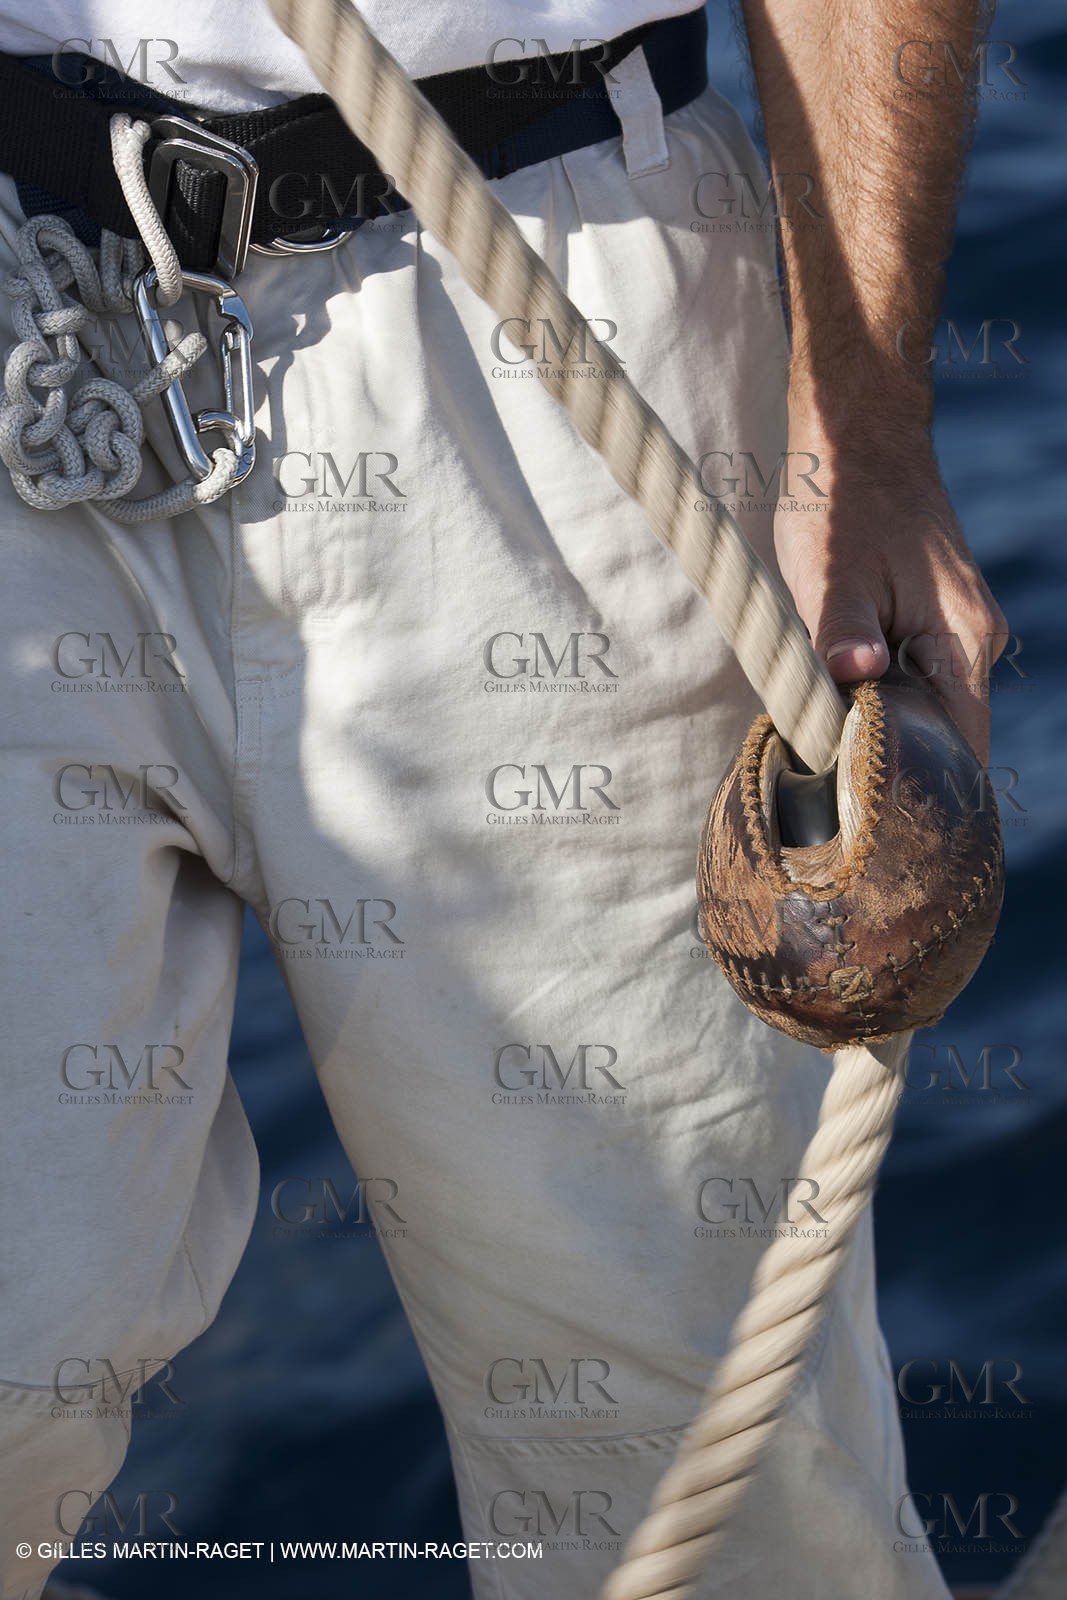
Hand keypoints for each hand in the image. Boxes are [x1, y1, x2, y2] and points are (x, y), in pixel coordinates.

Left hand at [773, 429, 1007, 763]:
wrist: (859, 433)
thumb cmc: (842, 501)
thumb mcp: (830, 575)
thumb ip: (842, 636)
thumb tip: (857, 681)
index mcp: (963, 640)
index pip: (960, 747)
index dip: (918, 785)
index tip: (868, 811)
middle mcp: (973, 642)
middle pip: (940, 734)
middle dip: (889, 758)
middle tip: (827, 779)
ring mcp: (955, 630)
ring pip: (921, 706)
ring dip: (876, 723)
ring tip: (823, 735)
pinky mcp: (930, 619)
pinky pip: (908, 677)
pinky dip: (872, 693)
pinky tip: (831, 690)